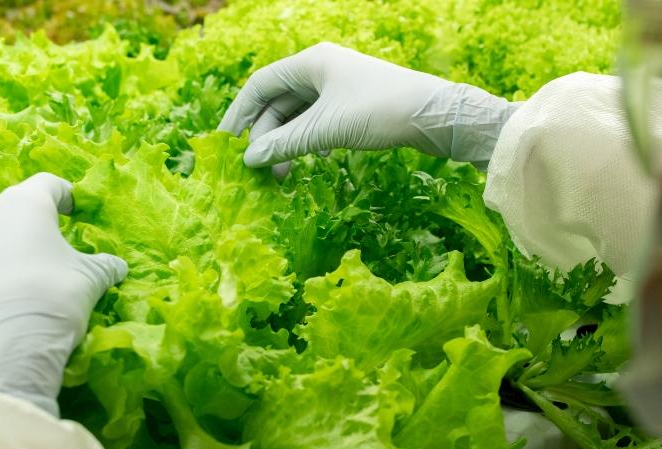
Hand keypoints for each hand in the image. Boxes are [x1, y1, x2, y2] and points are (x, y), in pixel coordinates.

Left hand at [0, 173, 127, 415]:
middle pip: (9, 212)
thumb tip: (117, 266)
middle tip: (43, 256)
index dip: (62, 196)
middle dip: (26, 229)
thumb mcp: (90, 282)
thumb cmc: (53, 300)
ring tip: (10, 283)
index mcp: (24, 204)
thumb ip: (104, 266)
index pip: (47, 185)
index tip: (70, 209)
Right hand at [218, 42, 516, 175]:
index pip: (259, 85)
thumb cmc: (381, 112)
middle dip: (265, 136)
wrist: (436, 115)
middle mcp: (322, 69)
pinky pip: (317, 122)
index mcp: (312, 62)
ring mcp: (338, 86)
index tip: (224, 144)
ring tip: (282, 175)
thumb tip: (250, 160)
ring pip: (298, 115)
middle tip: (258, 170)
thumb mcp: (327, 129)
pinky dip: (308, 141)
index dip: (238, 115)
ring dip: (286, 143)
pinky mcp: (354, 105)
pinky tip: (314, 161)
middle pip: (277, 102)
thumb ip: (285, 144)